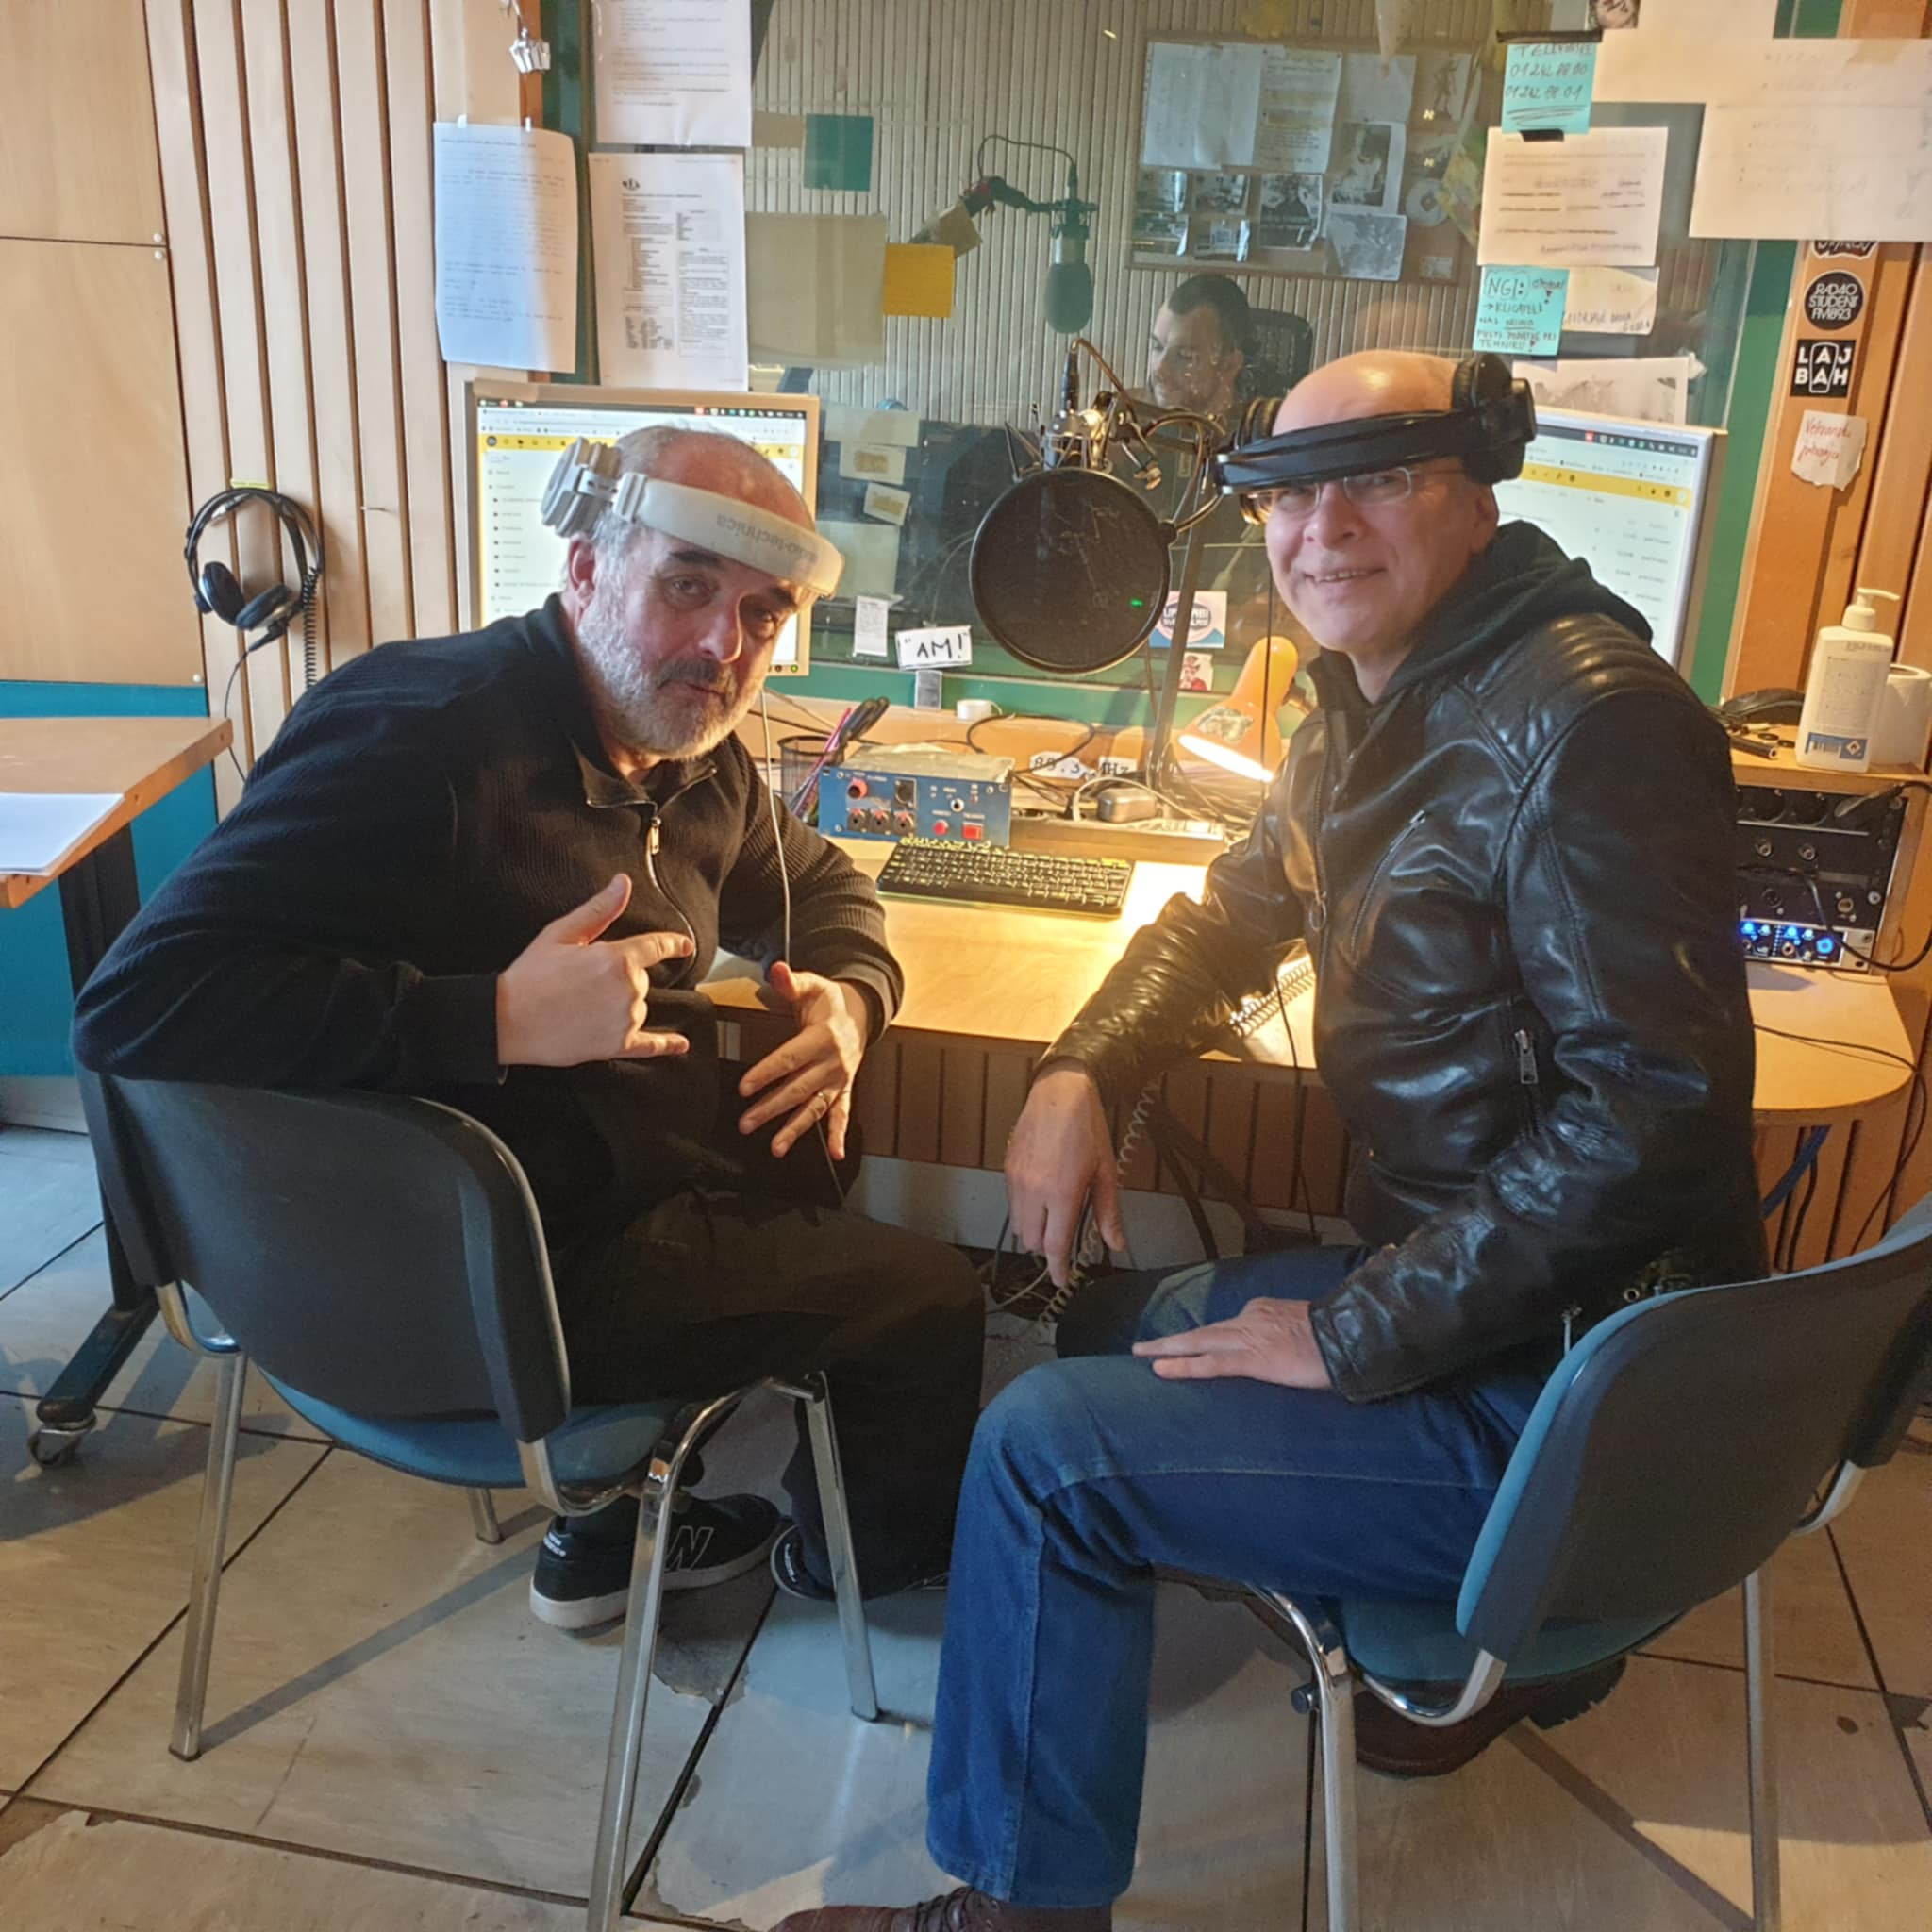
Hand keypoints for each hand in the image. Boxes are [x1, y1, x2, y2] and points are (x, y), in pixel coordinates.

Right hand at [495, 874, 694, 1066]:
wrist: (507, 1020)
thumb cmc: (530, 976)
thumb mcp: (562, 934)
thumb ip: (599, 910)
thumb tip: (623, 884)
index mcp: (617, 959)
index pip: (656, 946)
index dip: (673, 943)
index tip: (685, 945)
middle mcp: (628, 990)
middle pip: (640, 978)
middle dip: (619, 976)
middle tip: (581, 980)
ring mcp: (624, 1020)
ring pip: (639, 1006)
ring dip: (621, 1003)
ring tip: (582, 1004)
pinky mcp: (616, 1045)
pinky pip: (649, 1045)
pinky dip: (666, 1044)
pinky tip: (679, 1043)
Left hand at [737, 962, 868, 1157]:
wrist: (861, 1013)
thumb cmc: (830, 1002)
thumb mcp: (812, 985)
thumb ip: (791, 981)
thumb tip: (776, 969)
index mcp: (822, 1037)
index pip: (790, 1058)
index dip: (767, 1072)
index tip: (745, 1087)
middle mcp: (833, 1061)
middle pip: (798, 1088)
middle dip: (771, 1108)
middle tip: (746, 1122)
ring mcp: (840, 1078)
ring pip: (816, 1107)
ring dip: (796, 1128)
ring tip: (777, 1146)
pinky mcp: (844, 1089)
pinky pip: (842, 1113)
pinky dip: (840, 1134)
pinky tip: (837, 1153)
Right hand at [1004, 1063, 1125, 1288]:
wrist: (1060, 1093)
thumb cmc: (1086, 1129)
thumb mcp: (1105, 1172)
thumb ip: (1107, 1213)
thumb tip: (1116, 1243)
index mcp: (1062, 1194)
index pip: (1054, 1246)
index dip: (1058, 1269)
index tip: (1062, 1280)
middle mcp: (1034, 1191)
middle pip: (1032, 1242)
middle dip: (1047, 1248)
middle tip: (1064, 1240)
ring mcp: (1017, 1180)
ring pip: (1018, 1226)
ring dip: (1034, 1231)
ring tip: (1052, 1217)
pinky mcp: (1008, 1170)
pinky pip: (1012, 1205)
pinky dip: (1025, 1211)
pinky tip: (1041, 1197)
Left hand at [1132, 1297, 1334, 1388]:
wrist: (1351, 1335)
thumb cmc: (1337, 1336)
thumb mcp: (1305, 1328)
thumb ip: (1287, 1334)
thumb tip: (1283, 1347)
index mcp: (1262, 1311)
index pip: (1227, 1327)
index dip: (1206, 1340)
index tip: (1191, 1347)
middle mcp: (1249, 1319)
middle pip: (1202, 1331)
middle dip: (1171, 1340)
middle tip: (1141, 1348)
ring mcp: (1248, 1338)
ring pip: (1197, 1343)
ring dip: (1166, 1350)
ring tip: (1141, 1356)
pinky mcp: (1252, 1359)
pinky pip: (1211, 1364)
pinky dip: (1185, 1366)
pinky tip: (1161, 1370)